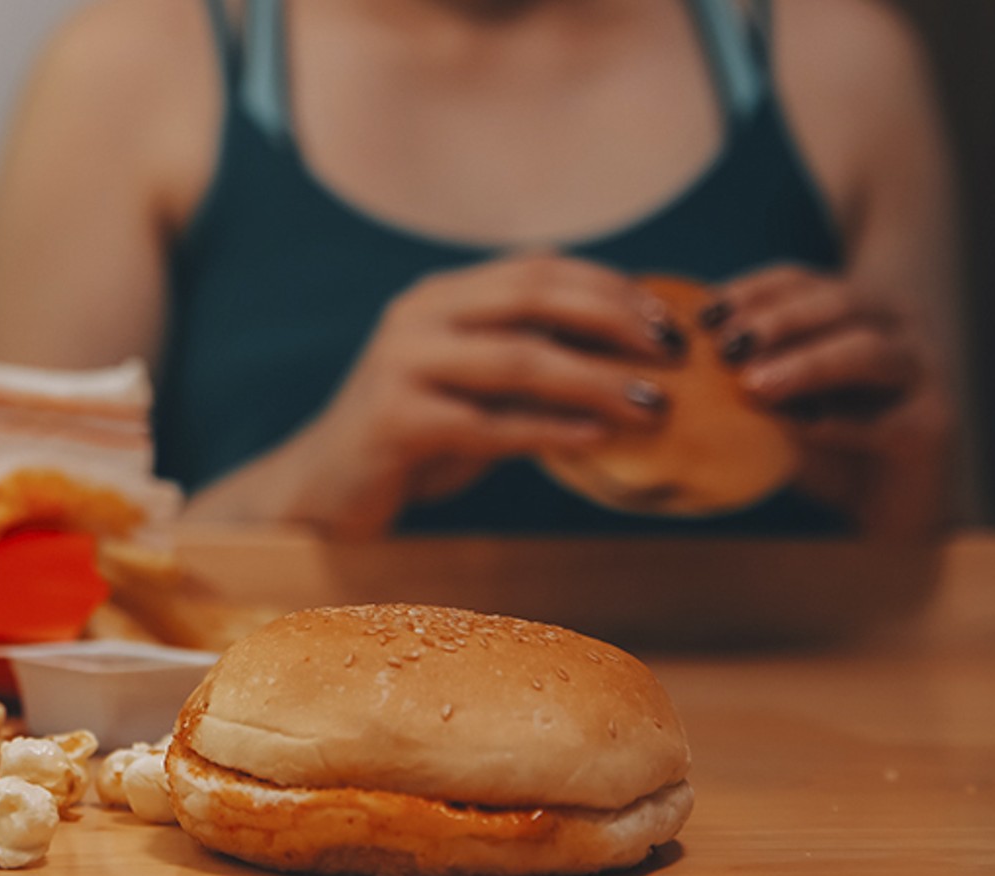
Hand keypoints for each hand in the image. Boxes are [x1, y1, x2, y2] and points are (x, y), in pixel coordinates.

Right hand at [272, 254, 682, 536]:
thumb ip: (525, 356)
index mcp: (439, 297)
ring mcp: (401, 366)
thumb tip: (628, 350)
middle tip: (671, 352)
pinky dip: (548, 431)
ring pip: (517, 359)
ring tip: (652, 403)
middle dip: (612, 320)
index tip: (667, 318)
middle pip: (531, 296)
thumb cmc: (412, 440)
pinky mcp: (394, 422)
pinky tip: (595, 440)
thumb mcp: (470, 386)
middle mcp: (417, 317)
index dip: (609, 286)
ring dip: (595, 380)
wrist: (323, 489)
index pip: (537, 268)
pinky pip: (487, 424)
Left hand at [705, 266, 952, 535]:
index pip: (799, 281)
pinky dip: (840, 423)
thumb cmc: (820, 442)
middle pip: (838, 302)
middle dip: (778, 320)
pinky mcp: (933, 424)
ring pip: (867, 352)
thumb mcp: (775, 399)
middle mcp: (896, 327)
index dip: (751, 291)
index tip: (703, 314)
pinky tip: (801, 429)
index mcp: (854, 308)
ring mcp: (923, 371)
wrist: (885, 506)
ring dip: (807, 364)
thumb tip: (670, 356)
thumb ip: (740, 372)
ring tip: (755, 386)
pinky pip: (886, 419)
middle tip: (727, 346)